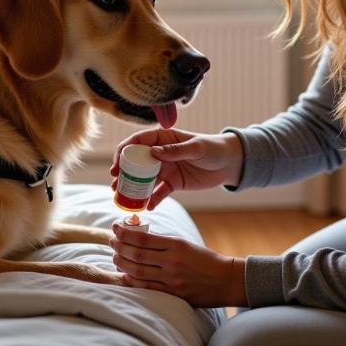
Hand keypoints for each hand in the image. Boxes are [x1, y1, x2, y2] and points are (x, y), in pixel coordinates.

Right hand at [109, 128, 243, 209]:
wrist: (229, 164)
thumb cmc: (213, 148)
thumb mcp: (196, 147)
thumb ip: (176, 150)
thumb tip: (154, 152)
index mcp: (162, 138)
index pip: (137, 142)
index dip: (123, 151)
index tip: (116, 164)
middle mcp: (159, 154)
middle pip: (135, 162)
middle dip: (123, 173)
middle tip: (116, 184)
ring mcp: (164, 169)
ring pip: (143, 179)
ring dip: (132, 188)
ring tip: (124, 199)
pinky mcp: (172, 184)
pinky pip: (158, 192)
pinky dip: (152, 199)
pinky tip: (148, 206)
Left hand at [110, 223, 246, 307]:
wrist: (227, 280)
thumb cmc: (204, 259)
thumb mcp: (185, 244)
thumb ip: (163, 242)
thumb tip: (137, 237)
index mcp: (176, 245)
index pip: (142, 238)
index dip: (124, 233)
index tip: (115, 227)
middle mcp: (172, 261)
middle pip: (136, 254)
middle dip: (119, 247)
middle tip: (111, 242)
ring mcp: (172, 279)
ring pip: (138, 271)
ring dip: (122, 263)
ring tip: (115, 257)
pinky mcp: (174, 294)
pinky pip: (147, 287)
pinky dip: (132, 281)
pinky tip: (124, 275)